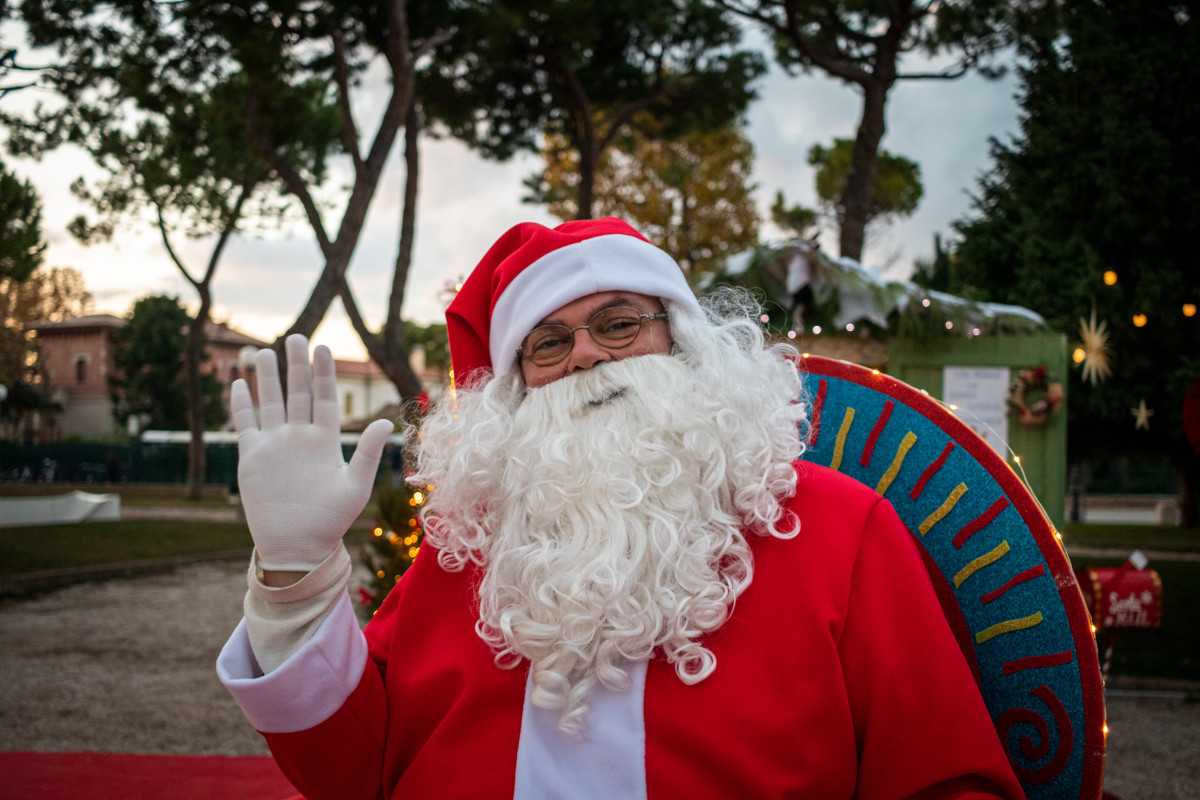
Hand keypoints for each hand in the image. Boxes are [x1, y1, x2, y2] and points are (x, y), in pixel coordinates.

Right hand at [231, 334, 393, 571]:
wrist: (298, 546)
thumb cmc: (332, 520)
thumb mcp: (355, 485)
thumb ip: (367, 452)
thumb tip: (388, 423)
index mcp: (325, 440)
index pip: (324, 398)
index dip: (323, 373)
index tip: (323, 347)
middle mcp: (299, 437)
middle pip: (297, 393)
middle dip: (296, 365)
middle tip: (295, 336)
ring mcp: (275, 445)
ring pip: (270, 403)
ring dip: (266, 378)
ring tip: (263, 351)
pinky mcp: (252, 458)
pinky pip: (245, 424)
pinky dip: (242, 404)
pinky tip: (239, 383)